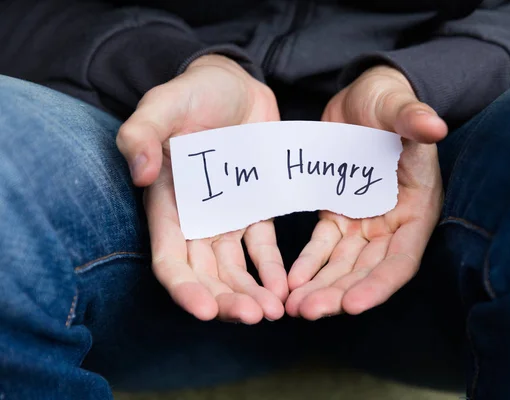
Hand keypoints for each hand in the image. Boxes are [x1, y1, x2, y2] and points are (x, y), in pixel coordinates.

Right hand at [117, 55, 286, 323]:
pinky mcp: (256, 209)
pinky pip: (263, 247)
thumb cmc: (194, 92)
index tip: (204, 311)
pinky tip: (285, 286)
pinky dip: (272, 269)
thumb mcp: (163, 104)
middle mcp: (195, 221)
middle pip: (206, 275)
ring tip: (273, 311)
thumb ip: (143, 133)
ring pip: (235, 269)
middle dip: (226, 300)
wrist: (236, 84)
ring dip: (251, 293)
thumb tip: (141, 173)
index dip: (184, 289)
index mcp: (166, 206)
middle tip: (253, 316)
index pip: (170, 260)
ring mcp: (227, 218)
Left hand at [286, 66, 445, 318]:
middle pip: (366, 271)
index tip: (352, 305)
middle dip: (339, 293)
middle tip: (307, 311)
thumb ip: (413, 118)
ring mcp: (363, 223)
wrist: (361, 97)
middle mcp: (391, 224)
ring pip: (342, 266)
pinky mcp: (338, 215)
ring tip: (294, 306)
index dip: (379, 285)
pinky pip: (322, 247)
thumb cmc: (386, 100)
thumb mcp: (398, 107)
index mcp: (416, 208)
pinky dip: (307, 264)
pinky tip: (289, 281)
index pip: (400, 258)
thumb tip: (435, 126)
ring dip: (320, 287)